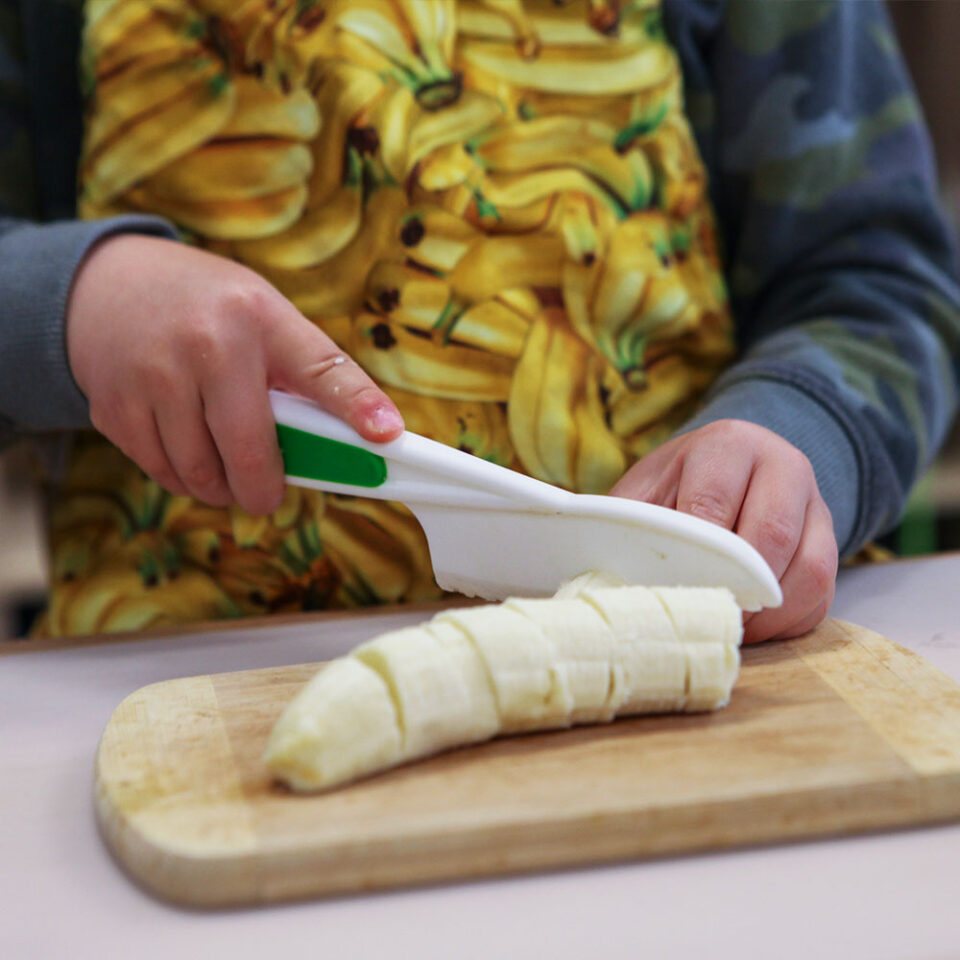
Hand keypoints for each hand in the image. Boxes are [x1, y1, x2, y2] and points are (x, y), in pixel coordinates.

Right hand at [66, 233, 402, 514]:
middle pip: (249, 450)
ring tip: (226, 470)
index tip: (386, 436)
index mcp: (260, 318)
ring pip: (201, 473)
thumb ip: (306, 376)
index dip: (357, 406)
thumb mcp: (264, 319)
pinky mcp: (114, 405)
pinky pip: (160, 471)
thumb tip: (358, 443)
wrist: (109, 284)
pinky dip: (181, 479)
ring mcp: (154, 375)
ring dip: (221, 488)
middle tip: (267, 496)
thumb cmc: (209, 311)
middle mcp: (207, 343)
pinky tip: (187, 453)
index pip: (321, 368)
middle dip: (263, 490)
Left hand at [609, 420, 837, 642]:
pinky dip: (789, 621)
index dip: (696, 554)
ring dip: (769, 611)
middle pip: (773, 534)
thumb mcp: (644, 491)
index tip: (679, 589)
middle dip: (737, 586)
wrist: (723, 469)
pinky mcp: (829, 542)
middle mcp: (783, 465)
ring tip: (730, 628)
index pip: (714, 502)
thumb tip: (607, 577)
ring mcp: (815, 504)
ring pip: (811, 567)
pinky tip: (754, 629)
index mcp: (728, 445)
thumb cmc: (674, 487)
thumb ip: (627, 524)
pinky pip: (825, 592)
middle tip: (705, 617)